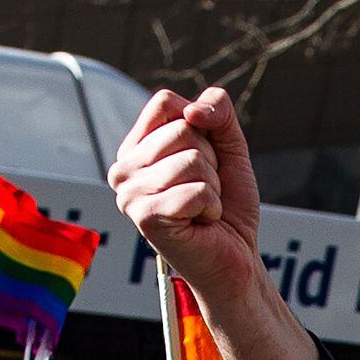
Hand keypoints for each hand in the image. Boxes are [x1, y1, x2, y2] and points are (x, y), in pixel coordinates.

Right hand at [110, 85, 265, 298]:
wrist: (236, 256)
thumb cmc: (227, 203)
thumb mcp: (228, 144)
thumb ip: (218, 110)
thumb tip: (193, 112)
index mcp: (135, 148)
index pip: (164, 103)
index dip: (199, 124)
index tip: (204, 158)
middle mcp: (123, 170)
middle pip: (182, 130)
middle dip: (210, 160)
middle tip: (204, 190)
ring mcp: (130, 194)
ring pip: (192, 160)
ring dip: (212, 185)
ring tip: (203, 207)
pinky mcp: (146, 218)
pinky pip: (196, 191)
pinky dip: (211, 206)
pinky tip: (202, 222)